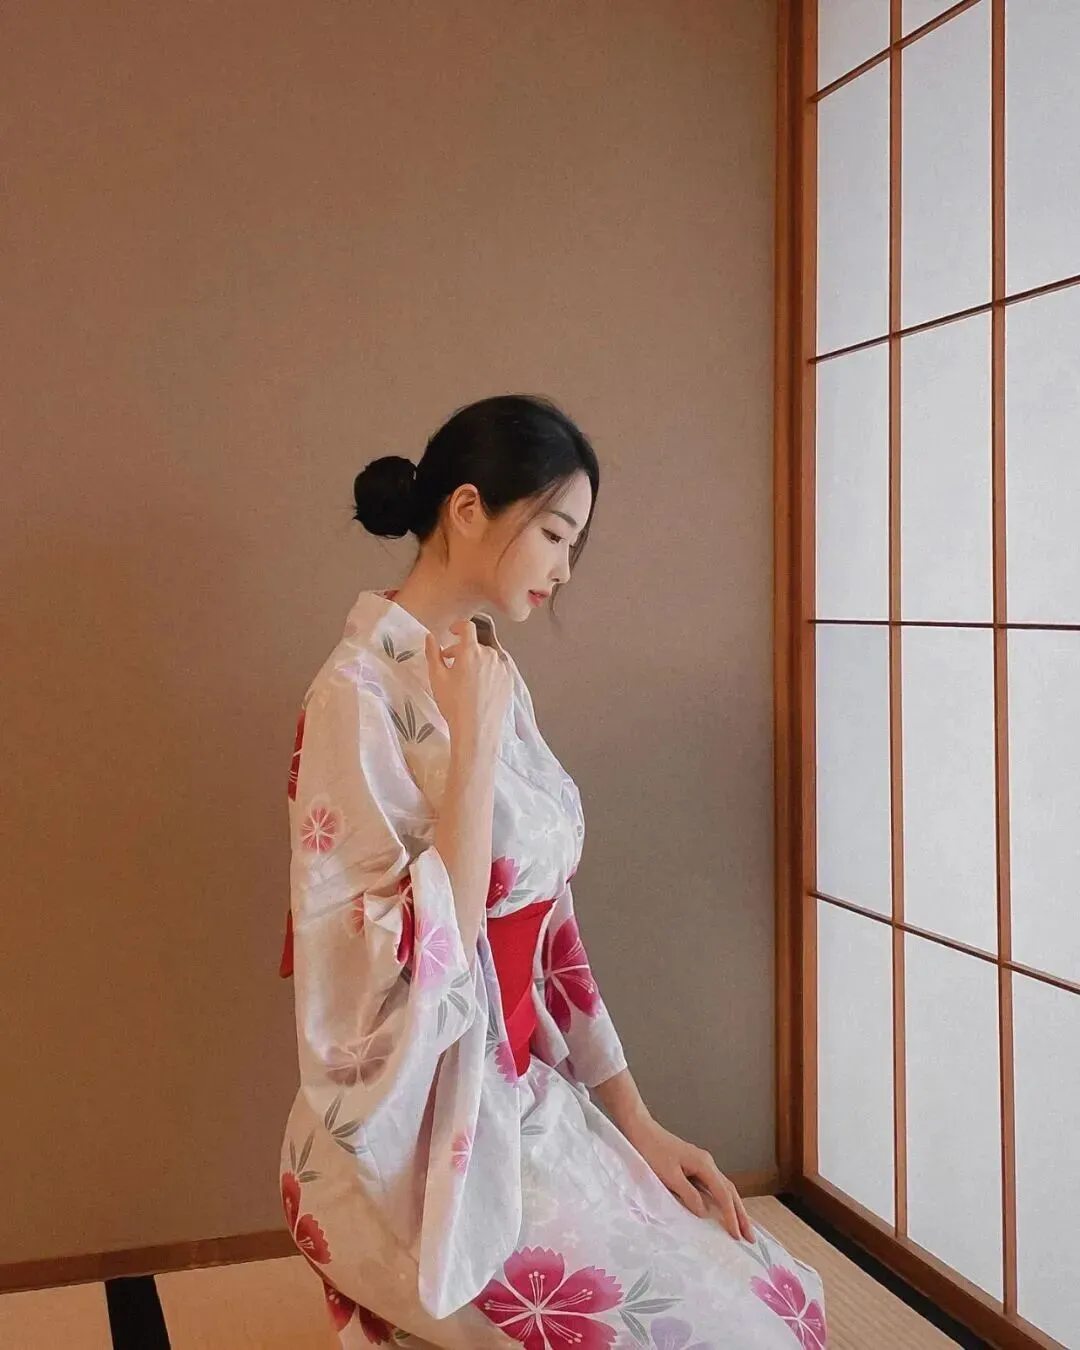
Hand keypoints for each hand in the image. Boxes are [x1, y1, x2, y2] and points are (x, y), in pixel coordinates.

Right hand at [425, 620, 510, 754]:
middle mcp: (490, 656)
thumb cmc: (453, 704)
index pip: (467, 627)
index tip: (452, 633)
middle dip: (462, 651)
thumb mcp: (436, 678)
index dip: (458, 626)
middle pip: (475, 645)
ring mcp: (502, 669)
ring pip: (487, 658)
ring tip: (464, 679)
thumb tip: (430, 636)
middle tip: (450, 664)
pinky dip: (487, 673)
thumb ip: (432, 653)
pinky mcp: (509, 682)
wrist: (476, 730)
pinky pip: (496, 670)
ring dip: (475, 662)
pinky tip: (478, 689)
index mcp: (471, 651)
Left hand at [622, 1115, 753, 1240]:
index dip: (731, 1216)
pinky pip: (713, 1186)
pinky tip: (722, 1210)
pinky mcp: (693, 1166)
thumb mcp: (669, 1176)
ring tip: (742, 1227)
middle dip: (741, 1214)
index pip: (723, 1195)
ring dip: (734, 1208)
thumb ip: (688, 1195)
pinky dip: (722, 1200)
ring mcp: (701, 1164)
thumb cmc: (652, 1151)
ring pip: (723, 1188)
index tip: (737, 1236)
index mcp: (704, 1165)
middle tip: (751, 1237)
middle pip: (730, 1191)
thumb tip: (705, 1213)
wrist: (641, 1130)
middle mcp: (707, 1163)